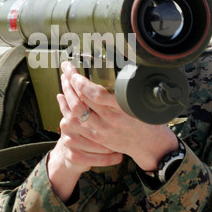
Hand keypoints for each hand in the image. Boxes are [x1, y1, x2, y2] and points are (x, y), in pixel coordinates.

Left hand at [58, 61, 178, 170]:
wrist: (149, 145)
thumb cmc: (146, 118)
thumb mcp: (140, 102)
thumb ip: (125, 90)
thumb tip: (112, 67)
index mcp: (123, 109)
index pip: (96, 95)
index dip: (81, 82)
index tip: (74, 70)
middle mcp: (110, 121)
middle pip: (81, 102)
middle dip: (70, 83)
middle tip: (66, 69)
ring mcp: (102, 131)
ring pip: (75, 113)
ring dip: (66, 94)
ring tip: (64, 80)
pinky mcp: (97, 138)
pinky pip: (75, 125)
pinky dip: (65, 109)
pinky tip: (62, 98)